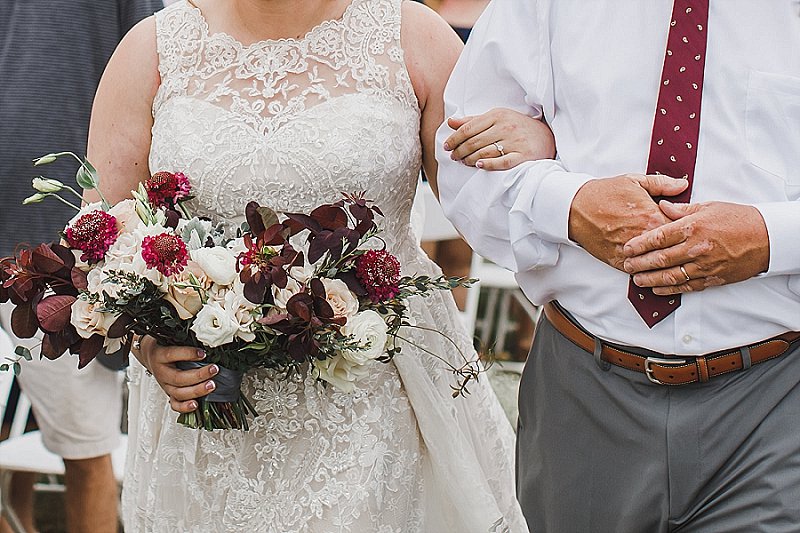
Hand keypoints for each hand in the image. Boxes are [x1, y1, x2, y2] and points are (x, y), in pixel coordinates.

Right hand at [137, 336, 218, 413]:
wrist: (150, 355)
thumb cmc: (164, 346)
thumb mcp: (170, 338)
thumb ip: (184, 339)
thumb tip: (205, 338)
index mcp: (159, 356)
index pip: (172, 355)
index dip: (188, 354)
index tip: (203, 353)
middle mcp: (161, 372)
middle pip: (178, 378)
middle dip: (198, 375)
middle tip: (213, 370)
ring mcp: (165, 385)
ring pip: (179, 393)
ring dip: (197, 391)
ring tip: (211, 385)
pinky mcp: (168, 393)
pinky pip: (175, 404)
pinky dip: (185, 407)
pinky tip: (196, 404)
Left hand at [442, 108, 555, 169]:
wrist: (546, 135)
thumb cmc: (517, 126)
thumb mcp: (496, 117)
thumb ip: (473, 120)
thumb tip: (450, 122)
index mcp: (497, 115)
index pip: (469, 128)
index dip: (455, 138)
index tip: (446, 146)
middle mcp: (505, 127)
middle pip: (474, 141)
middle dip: (460, 150)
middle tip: (453, 157)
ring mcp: (515, 141)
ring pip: (485, 152)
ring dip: (470, 159)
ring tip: (463, 162)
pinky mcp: (523, 155)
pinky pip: (503, 162)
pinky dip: (489, 164)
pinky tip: (479, 165)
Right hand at [568, 174, 688, 269]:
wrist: (574, 207)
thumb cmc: (603, 193)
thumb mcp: (634, 181)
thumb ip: (662, 184)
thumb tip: (683, 186)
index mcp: (651, 215)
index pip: (681, 229)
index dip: (688, 231)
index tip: (693, 232)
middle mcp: (642, 236)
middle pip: (671, 249)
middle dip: (679, 249)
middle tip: (688, 250)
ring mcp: (629, 251)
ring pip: (655, 263)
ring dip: (664, 263)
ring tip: (674, 263)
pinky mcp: (616, 260)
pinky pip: (636, 271)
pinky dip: (645, 271)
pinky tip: (653, 270)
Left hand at [622, 201, 769, 294]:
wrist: (767, 237)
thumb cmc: (738, 218)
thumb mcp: (708, 206)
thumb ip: (681, 209)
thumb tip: (660, 206)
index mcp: (693, 227)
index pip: (658, 237)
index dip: (639, 244)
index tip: (626, 248)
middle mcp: (696, 248)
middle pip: (660, 259)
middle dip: (640, 264)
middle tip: (626, 265)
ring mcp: (704, 265)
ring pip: (670, 276)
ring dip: (650, 279)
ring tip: (637, 279)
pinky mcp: (713, 278)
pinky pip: (686, 286)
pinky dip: (669, 289)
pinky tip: (657, 289)